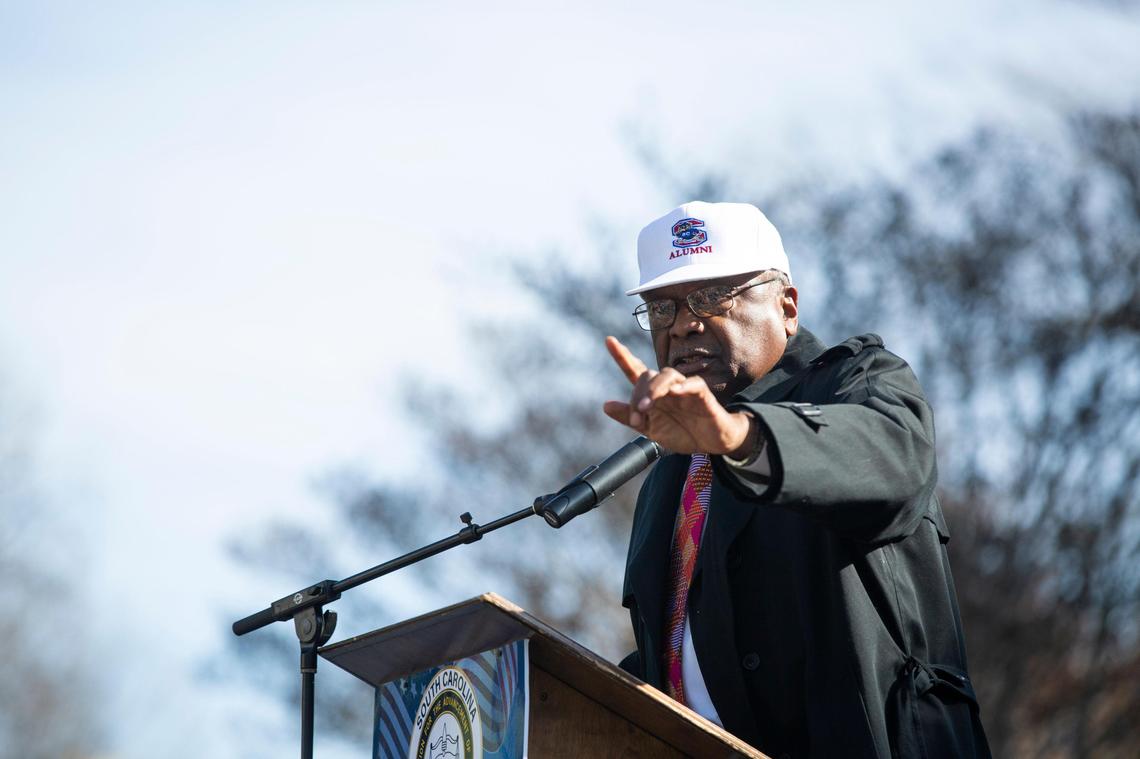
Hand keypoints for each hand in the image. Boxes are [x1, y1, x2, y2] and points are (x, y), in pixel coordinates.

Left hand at [602, 336, 754, 455]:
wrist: (710, 443)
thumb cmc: (682, 431)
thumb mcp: (650, 429)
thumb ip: (630, 417)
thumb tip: (605, 405)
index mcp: (653, 393)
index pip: (635, 370)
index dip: (622, 356)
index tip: (609, 340)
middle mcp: (667, 386)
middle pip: (647, 375)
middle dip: (638, 395)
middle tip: (636, 419)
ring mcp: (684, 388)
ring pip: (667, 375)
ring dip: (654, 390)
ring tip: (646, 408)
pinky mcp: (702, 394)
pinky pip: (693, 384)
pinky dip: (683, 386)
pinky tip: (674, 392)